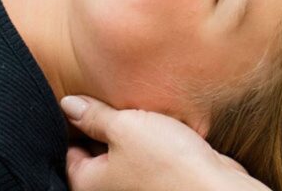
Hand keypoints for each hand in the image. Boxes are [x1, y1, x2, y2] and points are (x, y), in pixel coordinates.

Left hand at [61, 95, 270, 190]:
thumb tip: (68, 105)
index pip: (69, 148)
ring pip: (125, 149)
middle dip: (107, 123)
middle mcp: (110, 187)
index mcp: (89, 182)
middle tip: (118, 101)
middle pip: (97, 148)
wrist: (213, 185)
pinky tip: (163, 126)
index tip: (90, 98)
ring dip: (133, 130)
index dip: (79, 120)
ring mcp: (135, 184)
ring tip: (143, 112)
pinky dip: (153, 139)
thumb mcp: (125, 128)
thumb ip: (94, 115)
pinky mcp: (159, 178)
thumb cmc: (167, 162)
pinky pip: (148, 154)